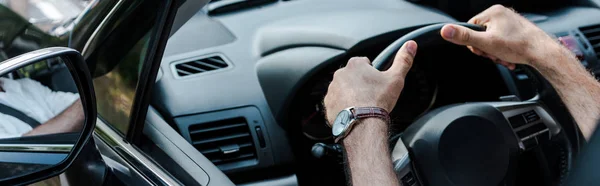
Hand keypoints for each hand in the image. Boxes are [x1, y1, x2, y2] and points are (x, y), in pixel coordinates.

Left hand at [324, 41, 417, 125]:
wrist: (362, 123)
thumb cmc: (378, 100)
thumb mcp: (396, 78)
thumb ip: (403, 60)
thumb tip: (411, 45)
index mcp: (355, 64)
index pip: (364, 63)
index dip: (373, 73)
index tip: (377, 83)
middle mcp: (340, 74)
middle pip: (353, 76)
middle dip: (361, 84)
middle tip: (371, 96)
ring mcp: (332, 89)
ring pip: (344, 89)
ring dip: (351, 94)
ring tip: (362, 105)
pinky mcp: (328, 104)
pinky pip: (336, 102)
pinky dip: (343, 106)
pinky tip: (353, 112)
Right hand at [440, 5, 559, 69]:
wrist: (542, 53)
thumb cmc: (518, 46)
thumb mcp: (485, 43)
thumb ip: (464, 37)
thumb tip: (445, 30)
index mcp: (493, 12)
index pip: (471, 27)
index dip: (474, 42)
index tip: (483, 50)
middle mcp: (502, 13)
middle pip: (482, 34)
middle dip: (486, 49)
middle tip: (494, 55)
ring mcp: (511, 21)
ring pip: (493, 39)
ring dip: (495, 52)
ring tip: (504, 58)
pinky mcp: (517, 30)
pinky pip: (503, 41)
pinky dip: (504, 51)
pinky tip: (509, 58)